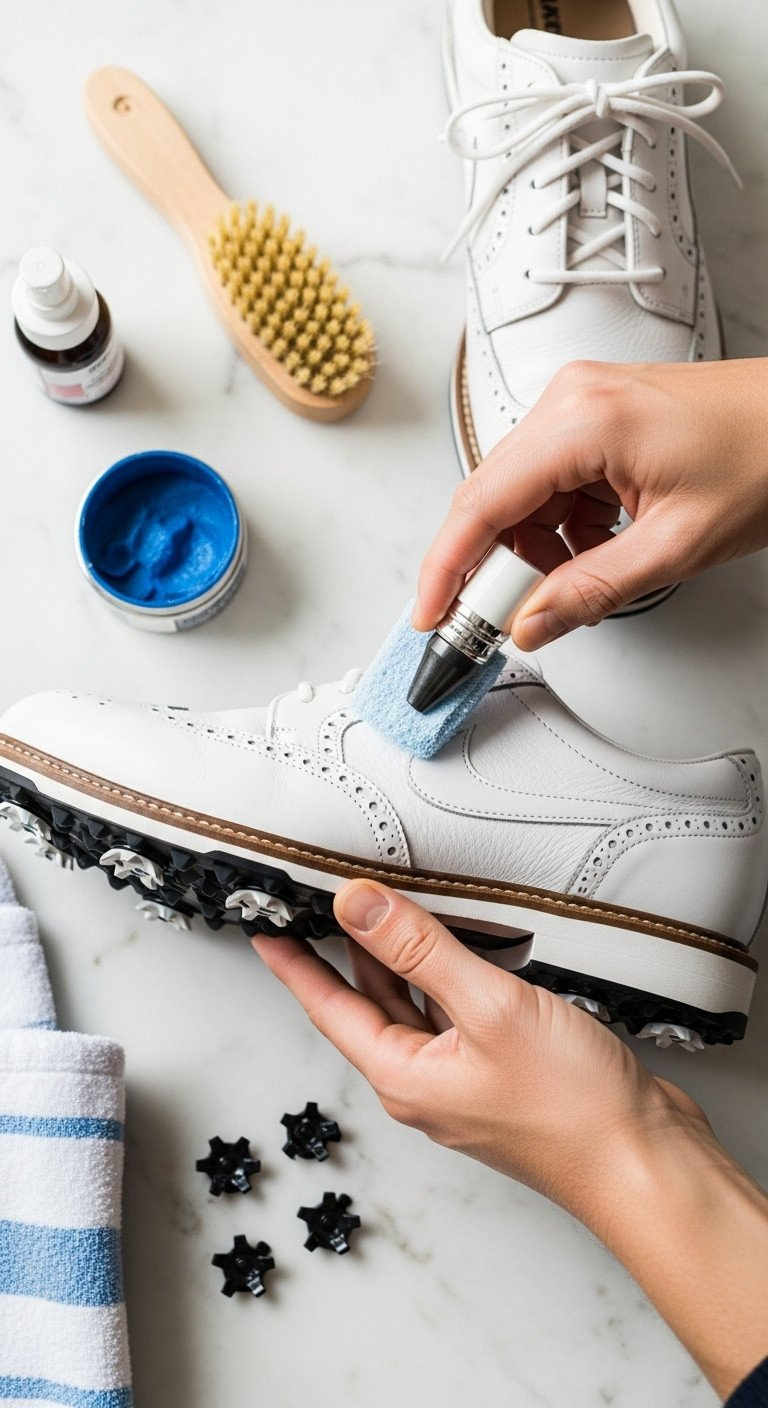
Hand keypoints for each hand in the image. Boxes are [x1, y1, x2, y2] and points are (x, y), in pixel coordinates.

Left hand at [252, 880, 698, 1217]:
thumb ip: (420, 950)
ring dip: (398, 961)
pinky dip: (445, 977)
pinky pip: (453, 1016)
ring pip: (414, 1008)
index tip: (265, 932)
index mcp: (404, 1074)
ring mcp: (464, 1081)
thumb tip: (358, 907)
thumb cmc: (573, 1111)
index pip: (328, 1008)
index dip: (294, 964)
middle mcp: (426, 1081)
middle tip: (320, 907)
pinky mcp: (501, 1075)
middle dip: (343, 954)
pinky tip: (459, 952)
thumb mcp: (488, 1008)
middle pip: (368, 1005)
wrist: (644, 1162)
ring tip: (384, 914)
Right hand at [413, 358, 767, 648]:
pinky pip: (550, 482)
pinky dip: (560, 527)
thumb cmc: (764, 456)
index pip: (481, 503)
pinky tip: (592, 552)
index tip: (432, 616)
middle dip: (492, 567)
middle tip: (504, 620)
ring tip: (576, 586)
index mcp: (583, 421)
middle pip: (491, 498)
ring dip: (533, 550)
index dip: (446, 569)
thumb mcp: (675, 546)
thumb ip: (591, 590)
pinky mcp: (596, 418)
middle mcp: (570, 400)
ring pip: (519, 495)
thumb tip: (530, 623)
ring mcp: (581, 404)